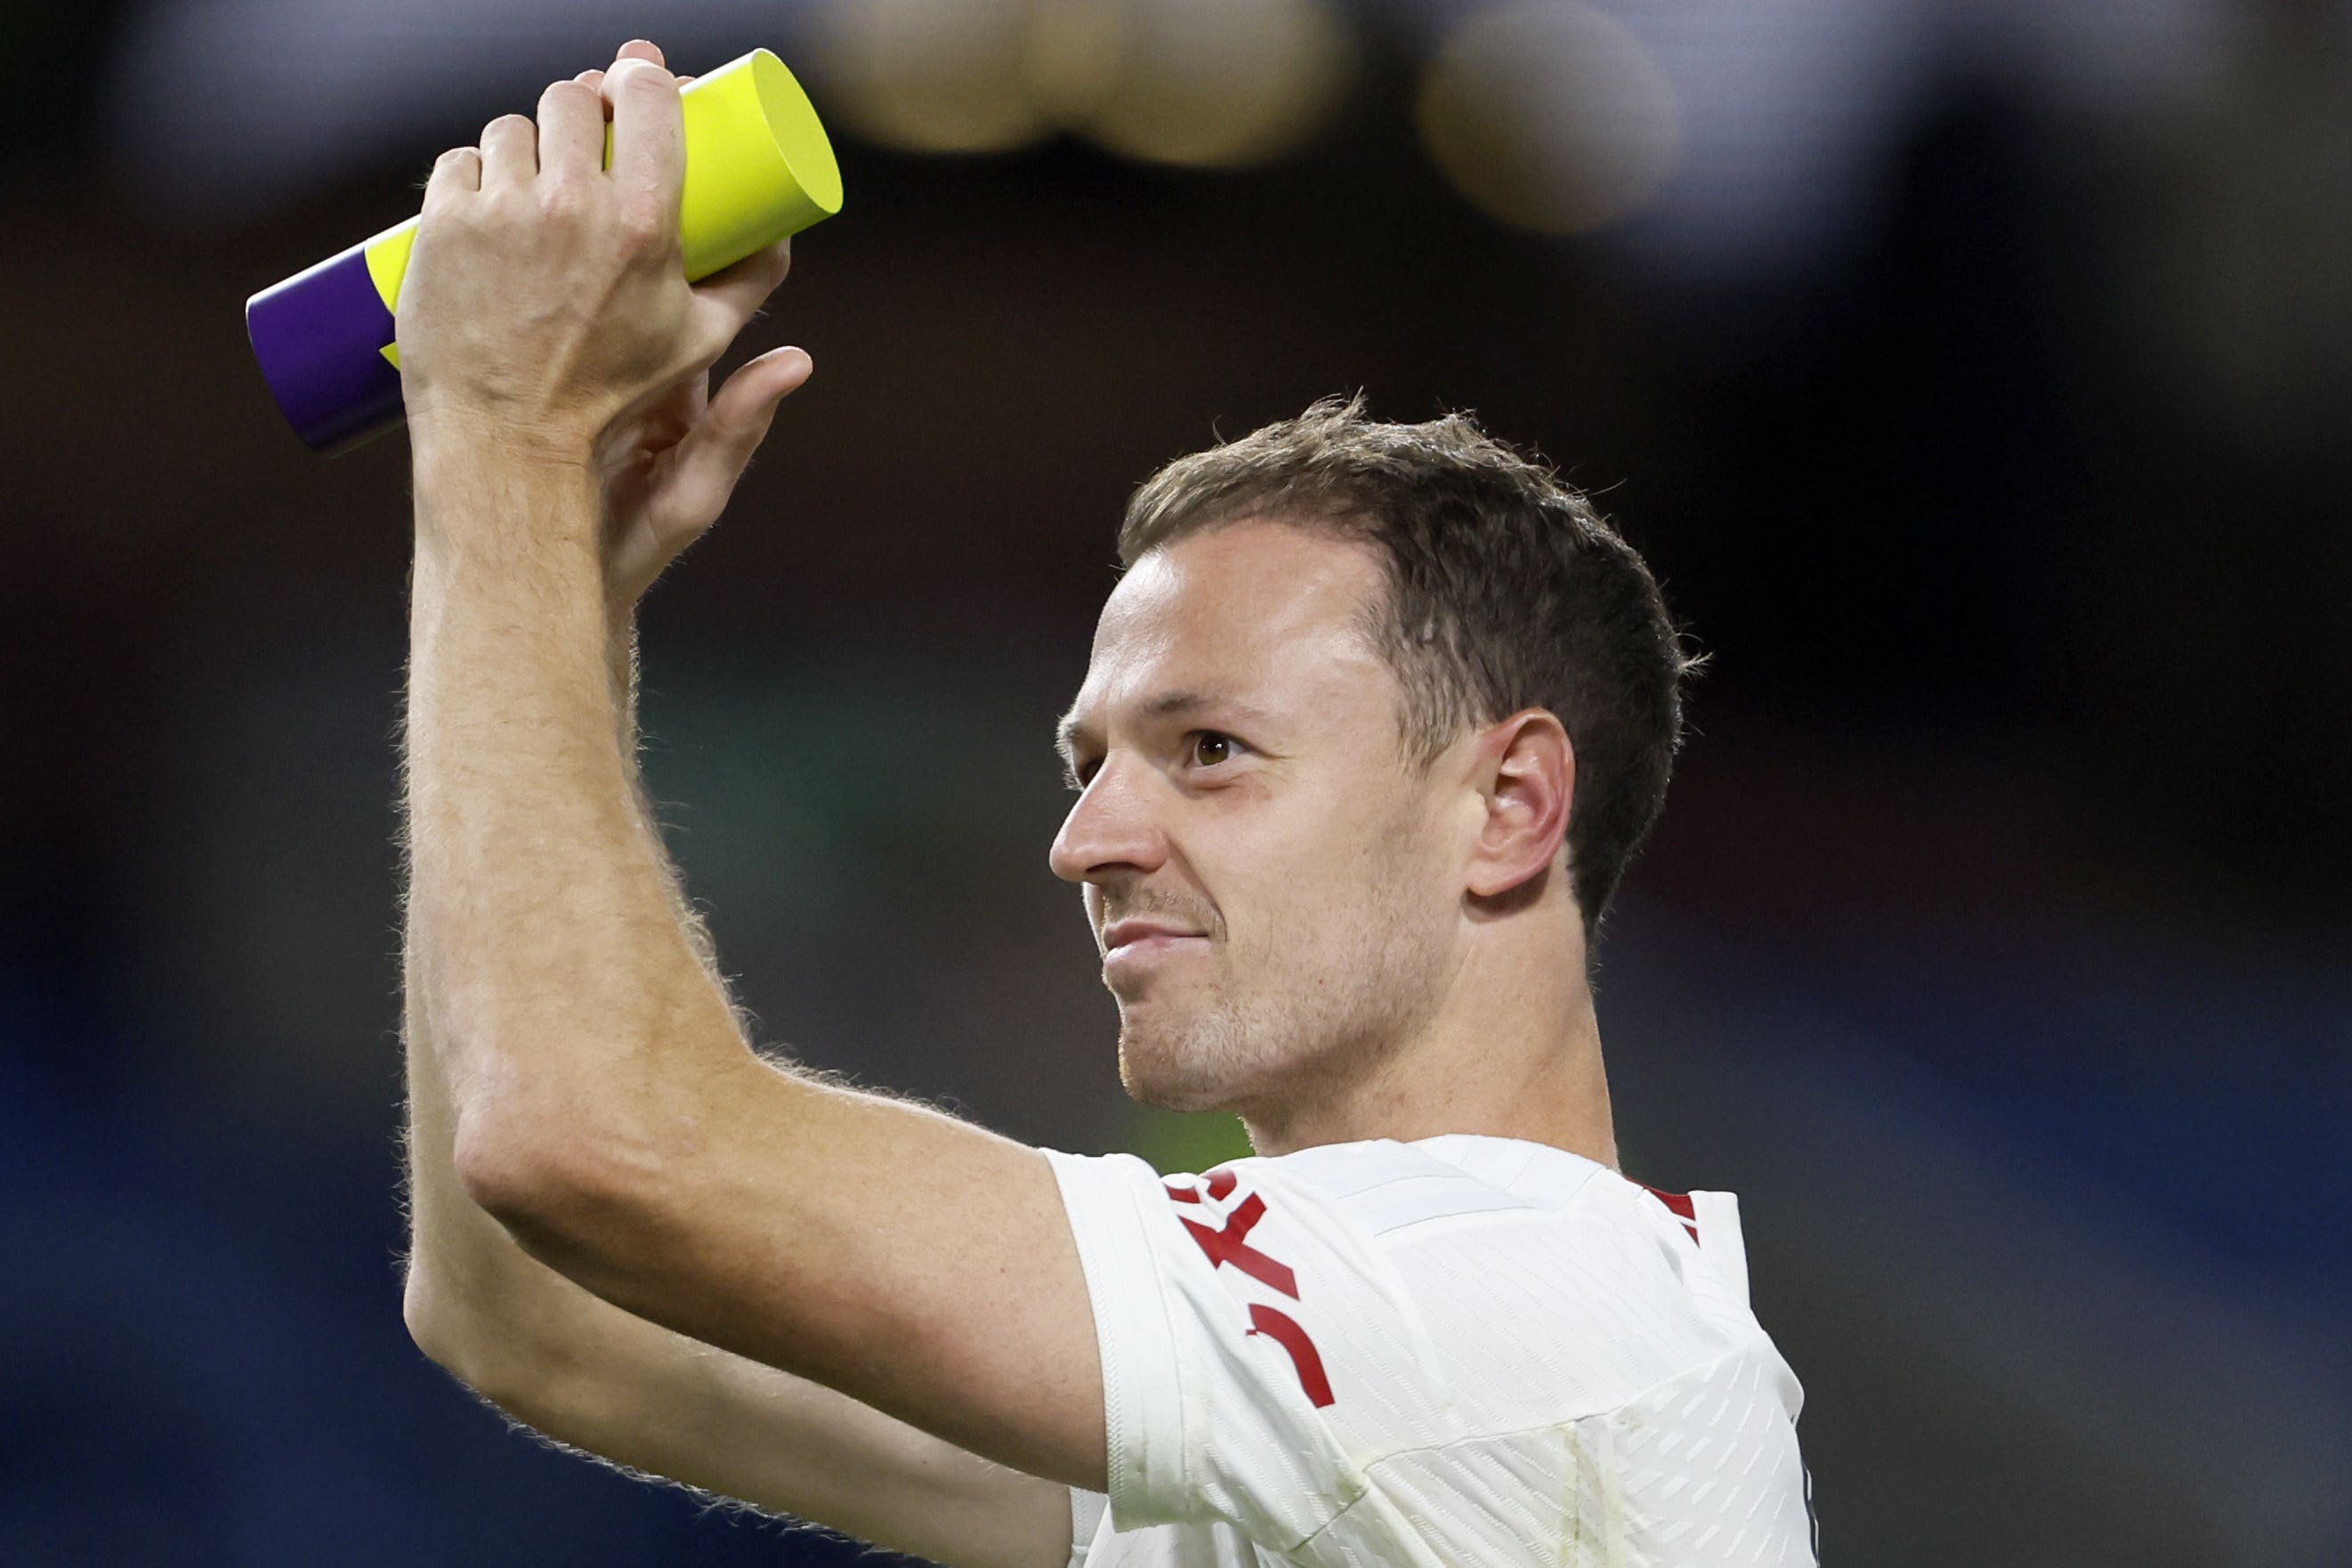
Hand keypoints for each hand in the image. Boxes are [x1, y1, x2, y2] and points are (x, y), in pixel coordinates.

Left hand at [397, 41, 801, 490]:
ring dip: (525, 145)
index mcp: (641, 225)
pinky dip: (473, 178)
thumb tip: (780, 236)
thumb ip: (748, 286)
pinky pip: (459, 162)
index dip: (641, 76)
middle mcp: (570, 206)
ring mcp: (499, 212)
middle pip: (572, 98)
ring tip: (534, 186)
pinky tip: (487, 205)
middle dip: (580, 110)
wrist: (510, 441)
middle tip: (583, 141)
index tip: (637, 79)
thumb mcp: (697, 344)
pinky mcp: (442, 224)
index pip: (646, 99)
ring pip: (511, 127)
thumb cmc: (610, 397)